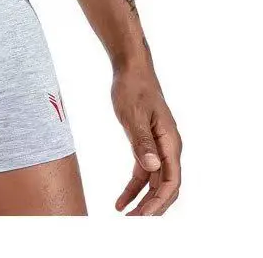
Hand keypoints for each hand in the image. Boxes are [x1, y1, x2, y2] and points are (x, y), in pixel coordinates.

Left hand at [110, 60, 181, 214]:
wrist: (131, 68)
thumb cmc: (133, 88)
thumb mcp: (133, 115)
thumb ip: (142, 142)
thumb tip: (151, 168)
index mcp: (170, 141)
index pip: (171, 180)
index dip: (159, 202)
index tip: (144, 216)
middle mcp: (168, 147)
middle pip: (166, 187)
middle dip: (152, 207)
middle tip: (134, 224)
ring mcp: (159, 146)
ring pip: (155, 182)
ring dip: (143, 201)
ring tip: (127, 217)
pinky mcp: (147, 143)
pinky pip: (143, 172)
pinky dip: (134, 187)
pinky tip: (121, 200)